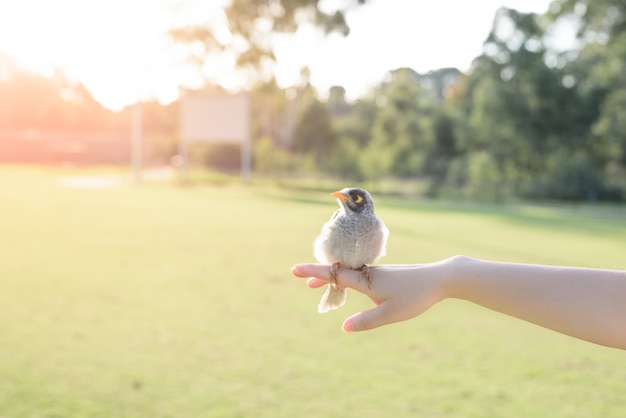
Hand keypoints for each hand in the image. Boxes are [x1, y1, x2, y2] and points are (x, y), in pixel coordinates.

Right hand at [291, 260, 450, 331]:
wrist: (440, 278)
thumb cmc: (415, 296)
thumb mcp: (390, 314)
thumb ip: (366, 321)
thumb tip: (344, 326)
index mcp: (367, 281)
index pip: (335, 275)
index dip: (314, 272)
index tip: (295, 269)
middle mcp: (369, 274)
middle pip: (338, 272)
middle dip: (319, 275)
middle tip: (301, 279)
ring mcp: (378, 273)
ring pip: (349, 274)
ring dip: (332, 278)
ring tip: (318, 287)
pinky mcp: (386, 275)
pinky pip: (359, 276)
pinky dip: (347, 280)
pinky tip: (352, 287)